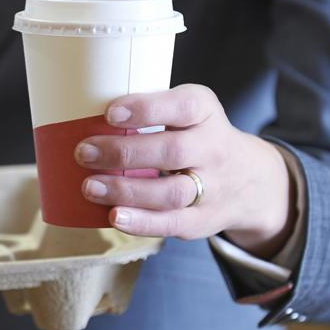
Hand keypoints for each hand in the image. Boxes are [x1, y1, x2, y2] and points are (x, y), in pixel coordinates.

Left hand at [75, 84, 295, 258]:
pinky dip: (142, 222)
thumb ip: (148, 111)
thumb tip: (78, 117)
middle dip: (123, 153)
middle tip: (83, 152)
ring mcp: (212, 187)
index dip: (146, 109)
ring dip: (126, 191)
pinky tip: (114, 216)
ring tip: (89, 187)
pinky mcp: (203, 220)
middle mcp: (214, 148)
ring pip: (171, 192)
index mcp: (205, 111)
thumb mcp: (186, 111)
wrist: (251, 179)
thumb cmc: (195, 135)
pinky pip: (172, 223)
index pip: (183, 106)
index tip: (109, 113)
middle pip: (171, 152)